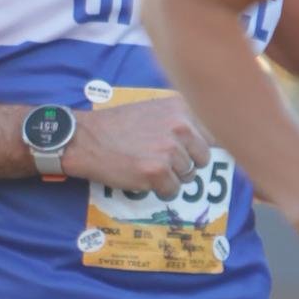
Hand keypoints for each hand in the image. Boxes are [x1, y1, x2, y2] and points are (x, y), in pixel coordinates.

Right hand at [67, 94, 209, 197]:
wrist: (85, 140)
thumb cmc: (117, 127)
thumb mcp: (154, 110)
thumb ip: (180, 121)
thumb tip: (209, 142)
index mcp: (181, 108)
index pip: (212, 133)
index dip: (200, 147)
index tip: (190, 153)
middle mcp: (180, 127)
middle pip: (203, 158)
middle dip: (186, 164)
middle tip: (163, 162)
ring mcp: (169, 150)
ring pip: (188, 176)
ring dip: (171, 178)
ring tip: (149, 168)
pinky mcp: (157, 172)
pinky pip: (172, 190)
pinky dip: (160, 190)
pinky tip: (143, 178)